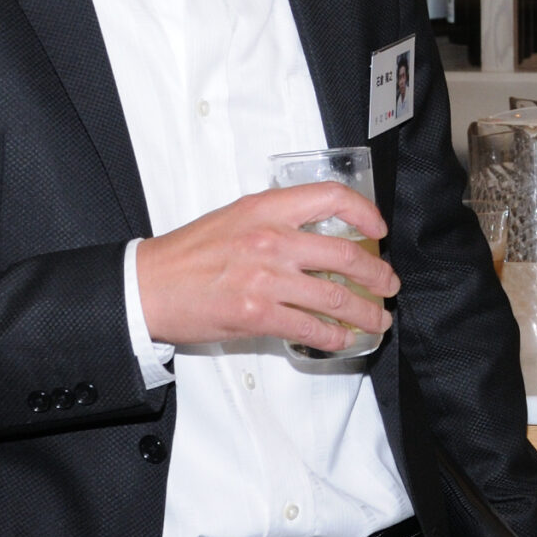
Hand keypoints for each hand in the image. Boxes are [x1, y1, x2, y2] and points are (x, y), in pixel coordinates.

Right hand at [135, 183, 395, 353]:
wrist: (147, 285)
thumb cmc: (188, 254)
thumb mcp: (235, 217)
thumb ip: (277, 220)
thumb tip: (321, 237)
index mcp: (267, 208)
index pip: (332, 197)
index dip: (366, 213)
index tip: (378, 231)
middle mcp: (272, 239)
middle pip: (347, 256)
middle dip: (378, 275)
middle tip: (388, 285)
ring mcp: (266, 278)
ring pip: (336, 298)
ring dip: (366, 313)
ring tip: (377, 319)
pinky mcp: (257, 314)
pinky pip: (310, 328)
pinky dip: (333, 336)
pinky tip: (341, 339)